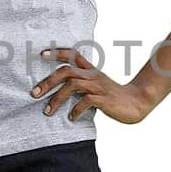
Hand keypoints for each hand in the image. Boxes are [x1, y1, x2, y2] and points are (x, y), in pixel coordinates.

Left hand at [30, 46, 152, 125]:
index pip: (73, 55)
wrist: (136, 103)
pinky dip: (76, 110)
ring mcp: (99, 87)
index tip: (40, 53)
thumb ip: (81, 85)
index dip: (57, 52)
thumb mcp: (96, 86)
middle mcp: (93, 76)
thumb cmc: (112, 97)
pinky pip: (86, 101)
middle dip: (48, 81)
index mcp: (91, 70)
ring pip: (73, 85)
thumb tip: (58, 91)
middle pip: (67, 71)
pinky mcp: (104, 100)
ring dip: (57, 98)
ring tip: (47, 111)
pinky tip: (71, 118)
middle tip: (34, 93)